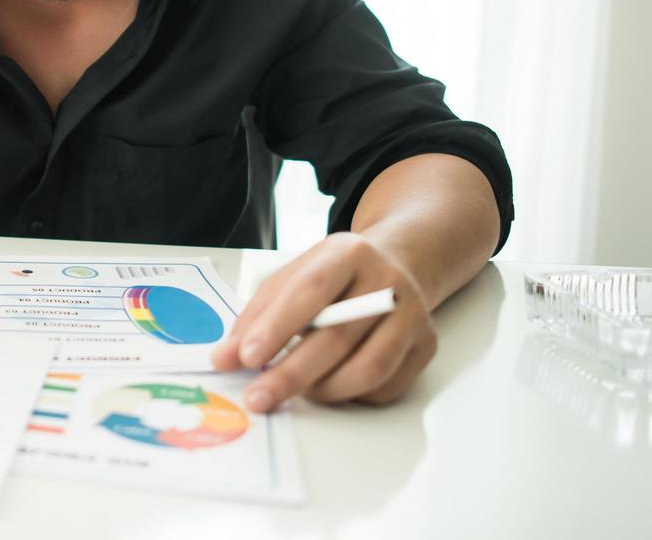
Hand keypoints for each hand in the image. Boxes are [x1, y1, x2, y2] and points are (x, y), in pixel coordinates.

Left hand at [210, 232, 435, 411]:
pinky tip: (330, 386)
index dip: (278, 325)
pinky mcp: (427, 346)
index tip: (247, 358)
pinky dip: (351, 395)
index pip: (311, 289)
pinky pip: (386, 387)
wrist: (397, 265)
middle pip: (338, 336)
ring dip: (323, 389)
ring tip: (296, 391)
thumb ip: (256, 316)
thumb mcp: (291, 279)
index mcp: (347, 252)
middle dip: (291, 374)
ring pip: (368, 368)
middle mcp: (386, 282)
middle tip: (258, 397)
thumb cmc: (332, 277)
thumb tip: (225, 358)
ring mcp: (414, 315)